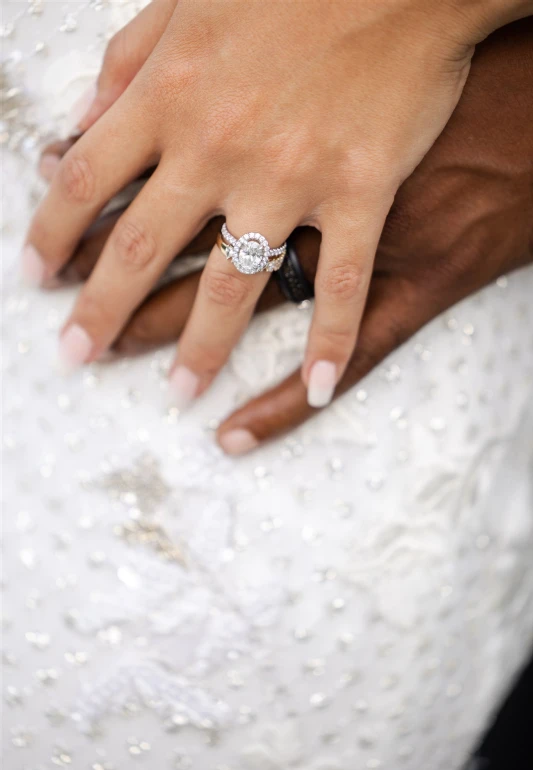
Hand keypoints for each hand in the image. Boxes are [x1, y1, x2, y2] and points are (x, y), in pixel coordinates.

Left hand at [24, 0, 525, 409]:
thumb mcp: (188, 2)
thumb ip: (128, 67)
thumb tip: (81, 126)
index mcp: (171, 94)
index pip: (86, 180)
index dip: (51, 233)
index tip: (34, 274)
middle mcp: (218, 145)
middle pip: (139, 250)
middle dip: (101, 312)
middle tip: (77, 356)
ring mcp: (291, 176)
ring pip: (230, 286)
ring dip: (198, 348)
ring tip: (178, 392)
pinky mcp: (361, 192)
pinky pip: (340, 283)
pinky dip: (328, 342)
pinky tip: (313, 388)